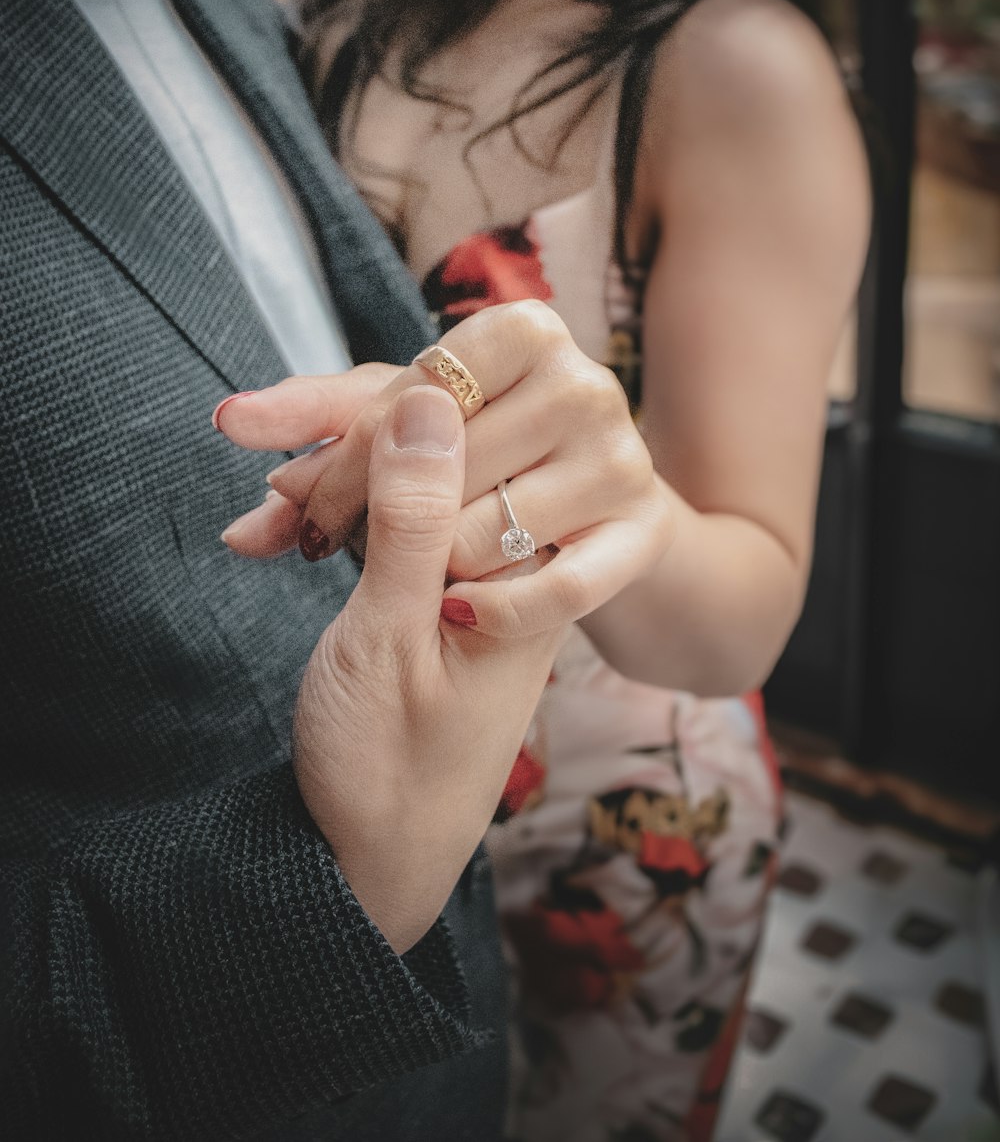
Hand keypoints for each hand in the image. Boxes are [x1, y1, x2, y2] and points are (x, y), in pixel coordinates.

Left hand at [217, 301, 673, 636]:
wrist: (569, 547)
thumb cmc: (460, 473)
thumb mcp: (388, 433)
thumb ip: (312, 429)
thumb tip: (233, 420)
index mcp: (527, 330)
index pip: (414, 391)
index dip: (345, 453)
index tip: (294, 497)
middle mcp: (588, 388)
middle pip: (447, 461)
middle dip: (369, 513)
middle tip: (325, 542)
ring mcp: (622, 465)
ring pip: (489, 531)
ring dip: (431, 568)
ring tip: (403, 572)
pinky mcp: (641, 540)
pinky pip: (561, 590)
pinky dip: (499, 610)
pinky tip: (458, 611)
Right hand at [292, 383, 562, 952]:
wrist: (373, 865)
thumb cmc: (386, 767)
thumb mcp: (390, 637)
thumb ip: (415, 516)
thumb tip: (430, 394)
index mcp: (530, 569)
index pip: (471, 439)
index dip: (378, 430)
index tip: (296, 458)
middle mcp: (518, 561)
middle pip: (441, 453)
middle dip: (344, 460)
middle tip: (272, 500)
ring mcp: (484, 574)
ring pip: (411, 485)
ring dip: (332, 491)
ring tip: (267, 521)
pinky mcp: (449, 590)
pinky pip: (400, 524)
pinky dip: (342, 522)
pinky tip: (285, 531)